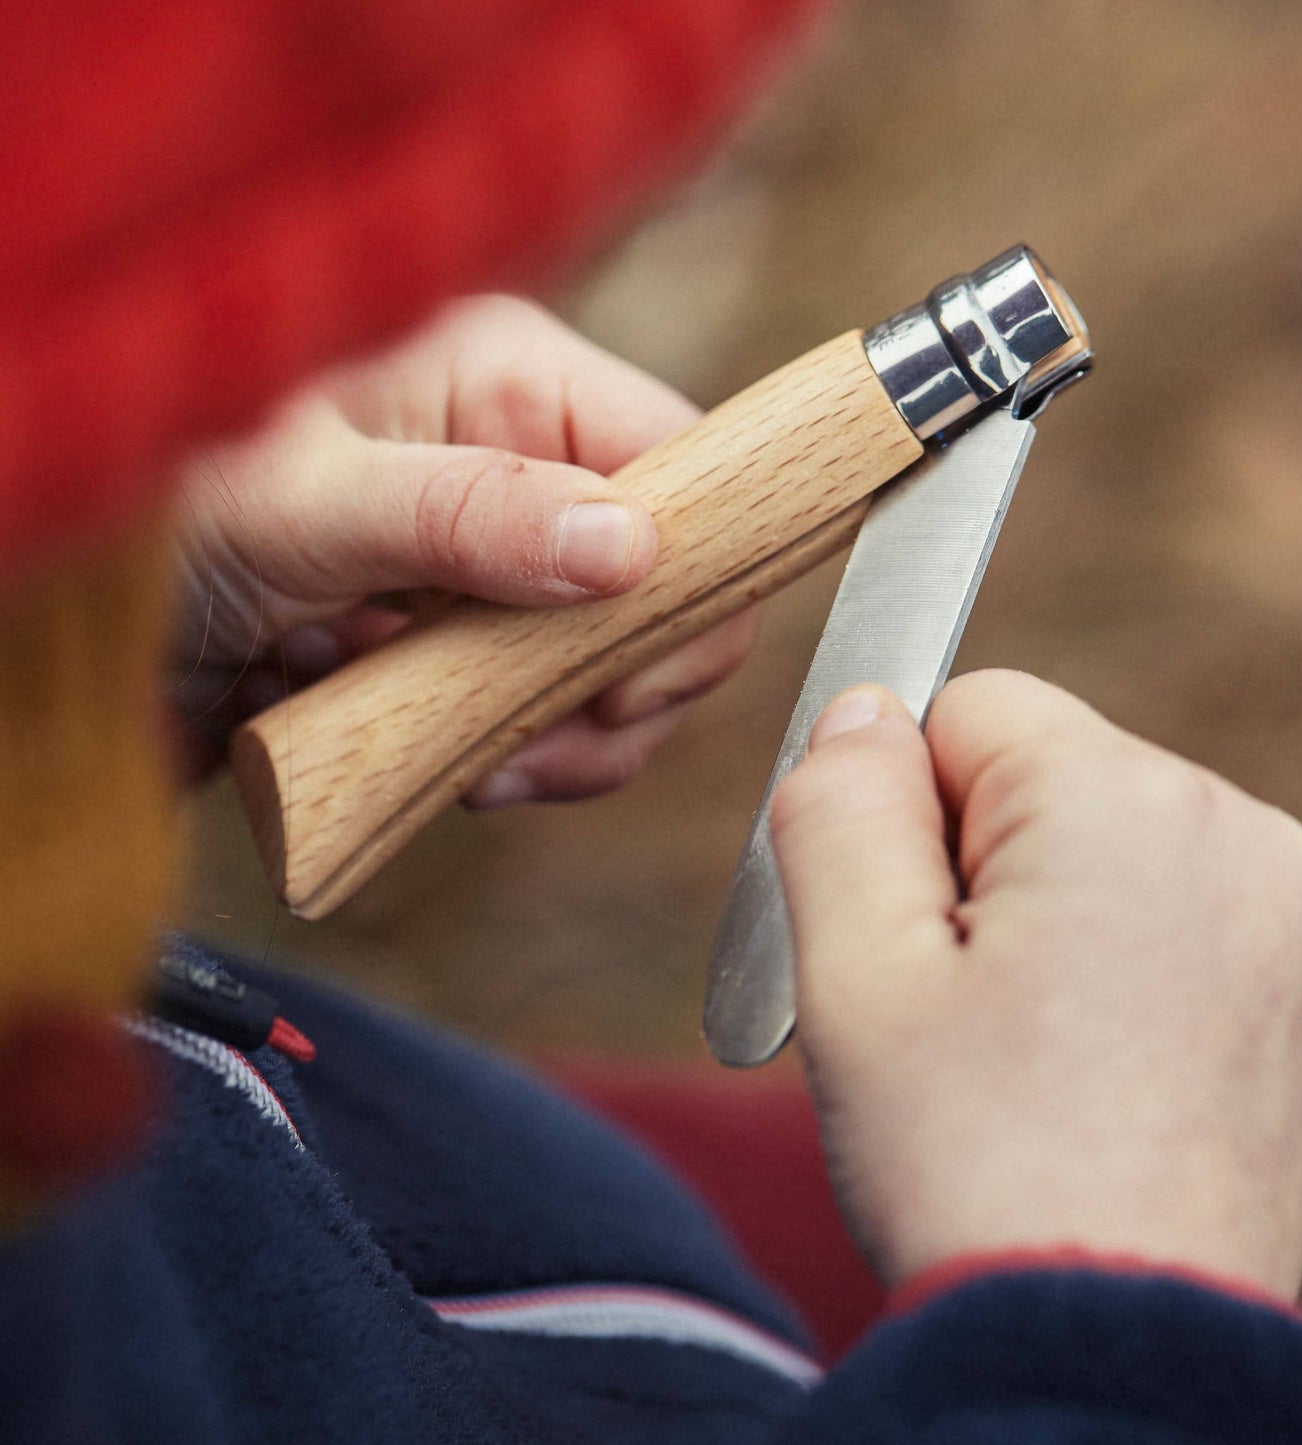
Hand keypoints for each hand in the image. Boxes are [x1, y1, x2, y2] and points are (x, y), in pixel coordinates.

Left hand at [170, 296, 756, 790]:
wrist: (50, 623)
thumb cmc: (156, 504)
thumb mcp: (305, 500)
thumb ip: (469, 514)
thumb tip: (631, 550)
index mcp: (506, 384)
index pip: (680, 462)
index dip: (693, 571)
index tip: (636, 672)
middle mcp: (520, 473)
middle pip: (665, 584)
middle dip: (624, 681)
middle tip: (542, 739)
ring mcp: (498, 573)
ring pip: (615, 667)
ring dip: (560, 733)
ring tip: (474, 759)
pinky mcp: (465, 653)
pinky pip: (546, 718)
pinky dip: (512, 760)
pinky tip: (450, 767)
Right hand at [771, 671, 1301, 1299]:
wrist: (1113, 1352)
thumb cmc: (970, 1163)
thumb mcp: (852, 969)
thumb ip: (839, 805)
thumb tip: (865, 710)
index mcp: (1127, 800)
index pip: (967, 708)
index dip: (900, 813)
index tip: (902, 934)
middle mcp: (1233, 829)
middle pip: (1033, 773)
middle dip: (965, 863)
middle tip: (950, 1008)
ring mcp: (1281, 908)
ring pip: (1089, 841)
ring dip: (1027, 914)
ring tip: (1014, 1051)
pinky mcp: (1291, 980)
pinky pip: (1155, 906)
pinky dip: (1100, 959)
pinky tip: (1078, 1068)